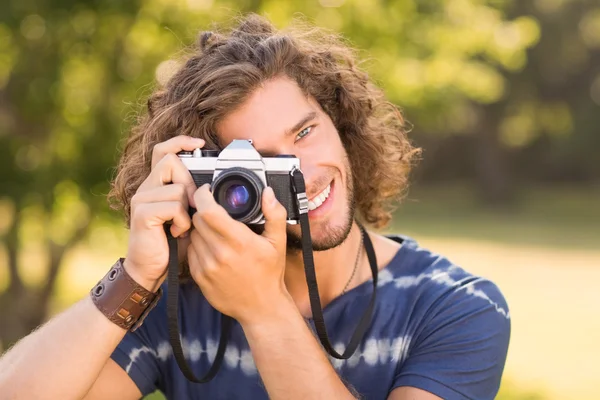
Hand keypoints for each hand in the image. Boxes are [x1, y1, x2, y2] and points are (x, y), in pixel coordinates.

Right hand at [124, 135, 204, 291]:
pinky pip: (173, 206)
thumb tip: (212, 186)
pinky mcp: (143, 213)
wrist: (150, 270)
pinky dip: (182, 221)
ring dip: (187, 209)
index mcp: (156, 185)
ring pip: (177, 187)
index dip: (180, 142)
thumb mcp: (187, 217)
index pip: (163, 150)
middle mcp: (146, 188)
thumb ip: (194, 199)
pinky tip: (176, 233)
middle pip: (171, 162)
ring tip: (181, 226)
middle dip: (189, 183)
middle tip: (190, 208)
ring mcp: (142, 199)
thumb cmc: (171, 245)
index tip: (200, 143)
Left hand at [187, 184, 289, 324]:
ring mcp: (207, 267)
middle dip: (203, 211)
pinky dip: (198, 246)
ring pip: (192, 235)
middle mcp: (220, 253)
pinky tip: (211, 248)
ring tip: (214, 232)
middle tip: (213, 211)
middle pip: (197, 220)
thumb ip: (274, 215)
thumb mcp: (278, 243)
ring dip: (200, 229)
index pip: (208, 211)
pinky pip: (190, 252)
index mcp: (239, 242)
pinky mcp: (199, 277)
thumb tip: (268, 193)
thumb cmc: (269, 274)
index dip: (203, 195)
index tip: (207, 191)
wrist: (261, 308)